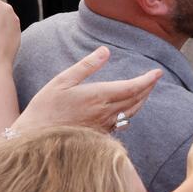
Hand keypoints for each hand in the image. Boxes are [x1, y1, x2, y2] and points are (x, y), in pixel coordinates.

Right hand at [14, 46, 159, 133]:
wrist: (35, 140)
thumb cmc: (45, 108)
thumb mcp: (62, 81)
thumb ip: (86, 66)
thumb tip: (105, 51)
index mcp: (98, 96)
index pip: (132, 87)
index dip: (147, 80)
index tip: (157, 72)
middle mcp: (105, 112)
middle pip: (136, 100)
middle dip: (147, 88)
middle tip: (154, 78)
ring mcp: (103, 126)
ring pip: (131, 112)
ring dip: (141, 100)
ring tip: (145, 91)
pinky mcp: (99, 136)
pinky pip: (121, 123)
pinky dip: (129, 113)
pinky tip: (127, 110)